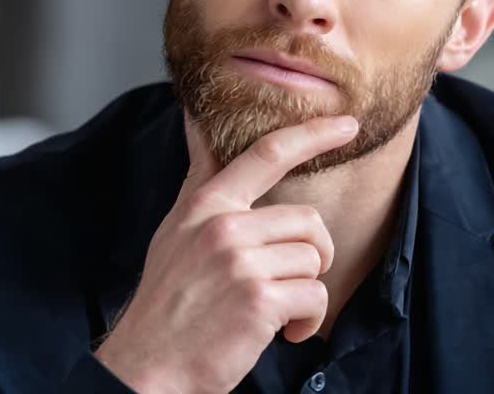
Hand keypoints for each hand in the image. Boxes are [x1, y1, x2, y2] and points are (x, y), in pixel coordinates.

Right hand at [93, 114, 358, 393]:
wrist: (146, 368)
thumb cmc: (166, 305)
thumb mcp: (174, 231)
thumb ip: (199, 182)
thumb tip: (197, 124)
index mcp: (206, 205)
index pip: (267, 154)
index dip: (313, 134)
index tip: (347, 125)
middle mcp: (223, 226)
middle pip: (308, 220)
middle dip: (310, 256)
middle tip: (286, 285)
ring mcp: (240, 261)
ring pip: (314, 260)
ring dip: (305, 293)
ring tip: (274, 313)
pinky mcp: (258, 299)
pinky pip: (315, 296)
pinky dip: (308, 322)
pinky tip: (282, 333)